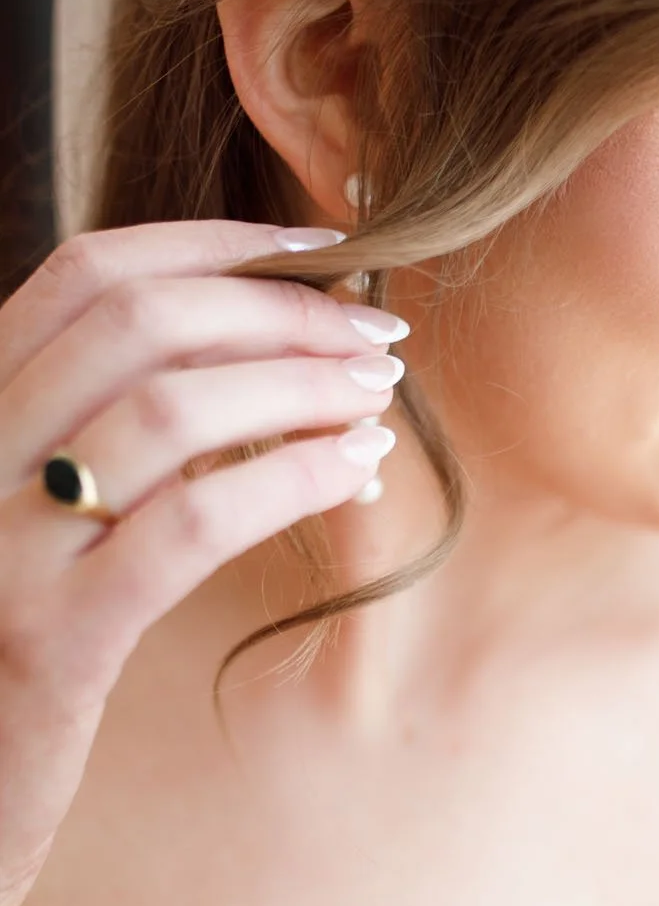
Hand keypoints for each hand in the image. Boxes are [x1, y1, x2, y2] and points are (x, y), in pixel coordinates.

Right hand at [0, 219, 407, 905]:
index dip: (216, 245)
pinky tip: (352, 472)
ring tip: (377, 402)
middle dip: (277, 312)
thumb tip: (266, 358)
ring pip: (164, 410)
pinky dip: (286, 479)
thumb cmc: (19, 660)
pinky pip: (185, 525)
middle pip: (137, 321)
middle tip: (376, 338)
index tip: (324, 250)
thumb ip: (116, 436)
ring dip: (297, 387)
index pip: (87, 272)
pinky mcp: (48, 640)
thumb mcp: (50, 523)